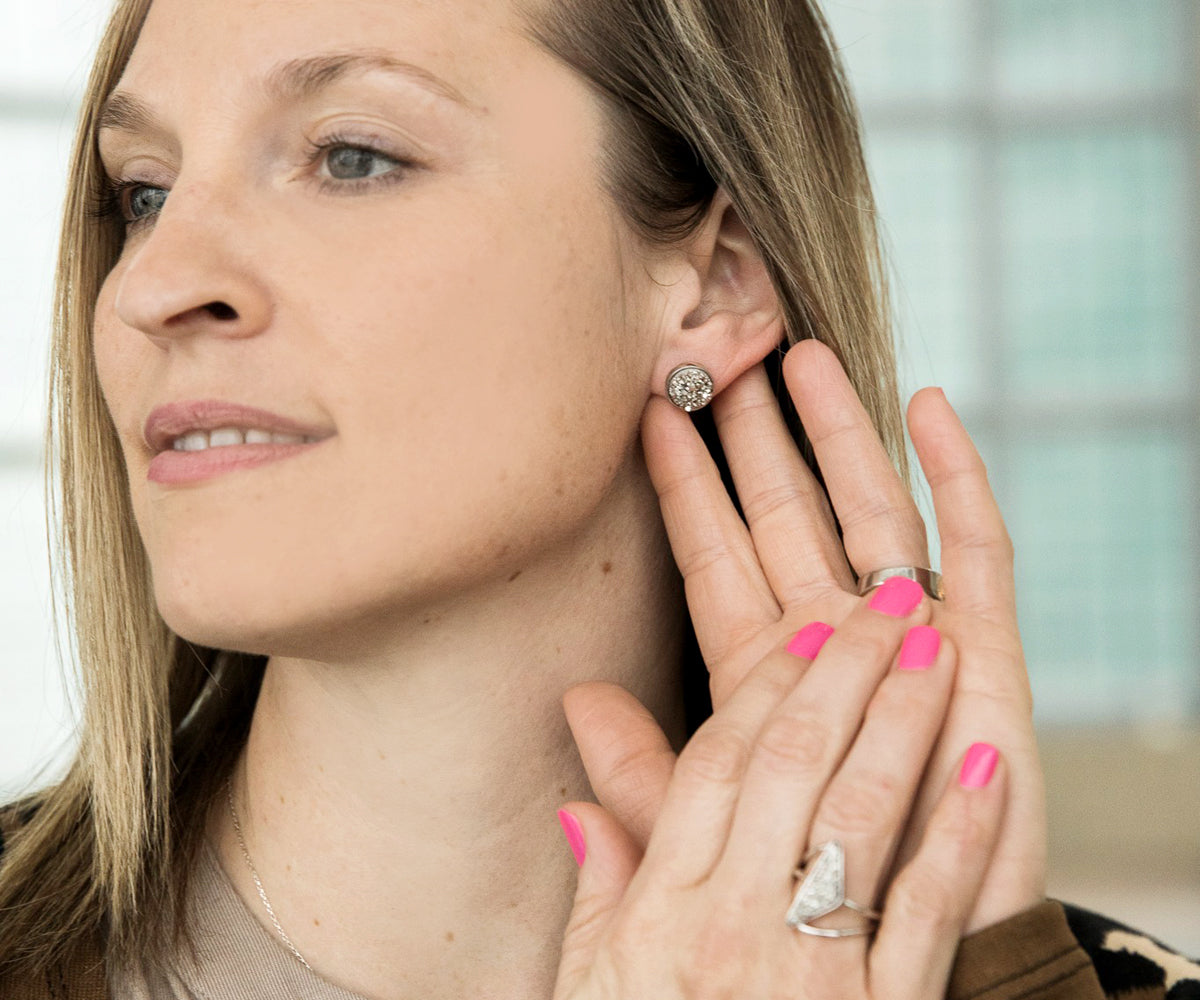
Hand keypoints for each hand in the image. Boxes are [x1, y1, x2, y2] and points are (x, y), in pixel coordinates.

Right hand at [554, 580, 1007, 999]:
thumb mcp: (591, 989)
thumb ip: (597, 891)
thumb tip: (576, 804)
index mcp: (663, 911)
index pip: (716, 766)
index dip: (766, 687)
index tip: (807, 630)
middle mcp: (735, 923)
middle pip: (795, 765)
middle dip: (847, 671)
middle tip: (889, 602)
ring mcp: (812, 967)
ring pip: (863, 814)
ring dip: (905, 721)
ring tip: (939, 649)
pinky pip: (925, 908)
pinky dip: (960, 830)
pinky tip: (986, 762)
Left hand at [568, 339, 1044, 933]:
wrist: (914, 954)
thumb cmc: (812, 890)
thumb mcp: (710, 824)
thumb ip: (645, 766)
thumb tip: (571, 703)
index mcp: (762, 670)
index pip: (713, 556)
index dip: (682, 484)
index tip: (647, 414)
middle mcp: (833, 636)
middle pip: (787, 513)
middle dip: (754, 436)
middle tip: (723, 352)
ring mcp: (910, 635)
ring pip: (868, 509)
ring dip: (839, 433)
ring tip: (804, 355)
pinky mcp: (983, 647)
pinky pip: (972, 546)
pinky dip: (956, 476)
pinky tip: (930, 408)